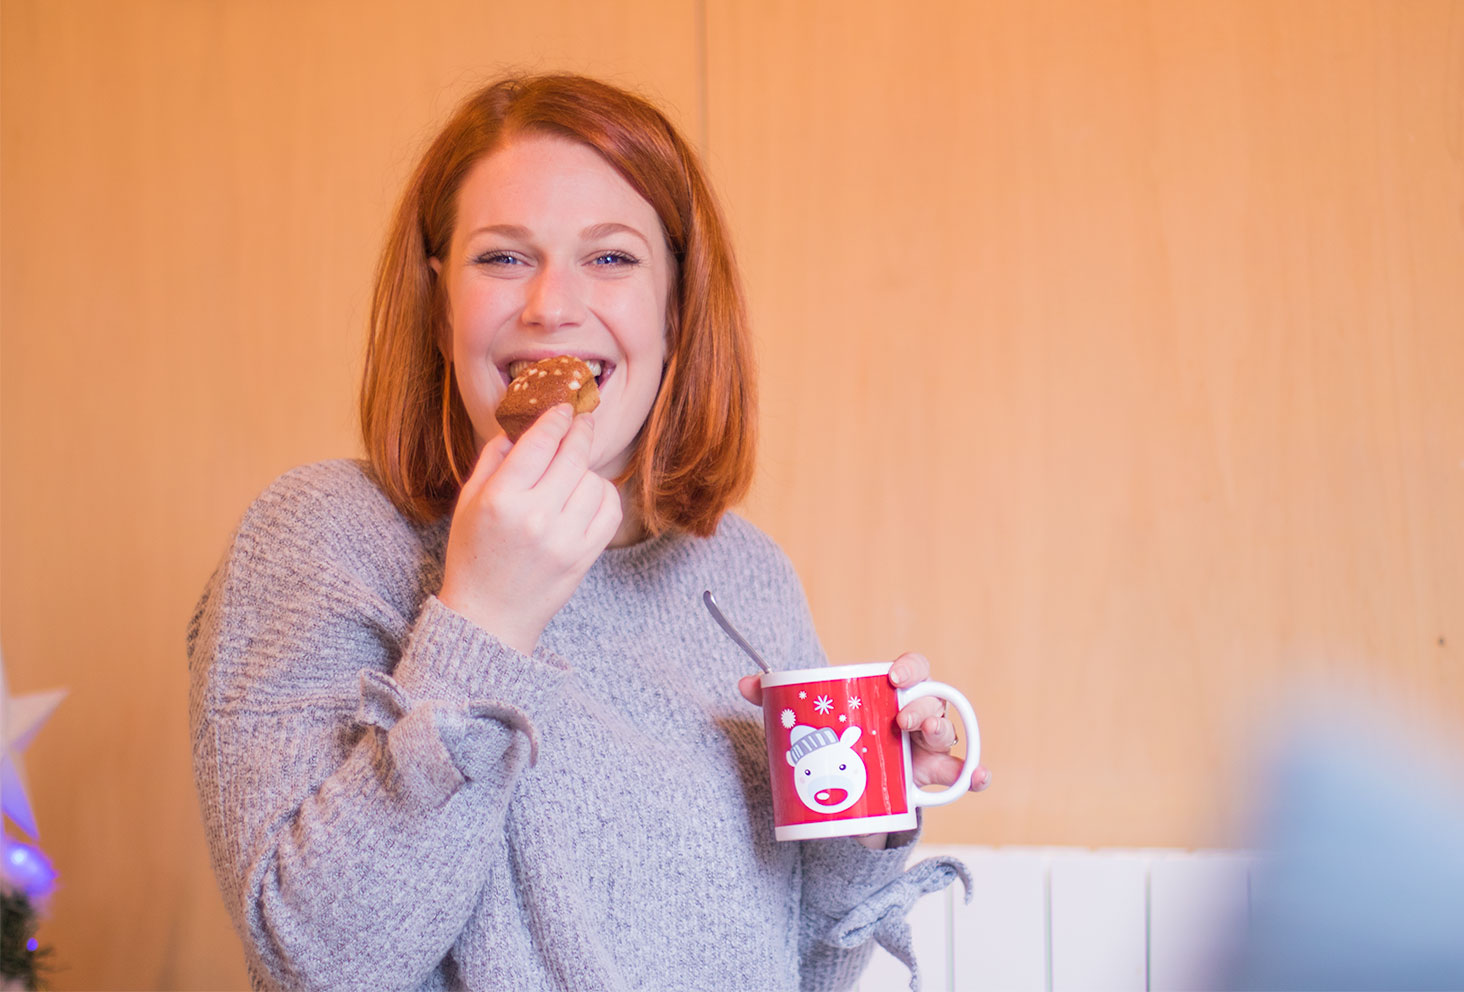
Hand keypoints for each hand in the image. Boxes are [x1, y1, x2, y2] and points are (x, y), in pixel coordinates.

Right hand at [437, 405, 621, 653]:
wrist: (489, 617)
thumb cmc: (473, 555)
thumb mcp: (468, 502)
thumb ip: (492, 459)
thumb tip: (521, 426)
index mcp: (500, 500)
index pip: (539, 443)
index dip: (556, 418)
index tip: (563, 407)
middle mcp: (535, 517)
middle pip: (573, 457)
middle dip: (580, 432)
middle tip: (582, 421)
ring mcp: (564, 539)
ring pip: (594, 481)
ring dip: (586, 471)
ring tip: (572, 474)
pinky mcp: (585, 557)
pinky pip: (610, 510)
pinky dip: (604, 496)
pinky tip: (588, 495)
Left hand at [738, 651, 989, 849]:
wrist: (852, 793)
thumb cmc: (841, 744)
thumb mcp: (812, 723)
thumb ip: (781, 703)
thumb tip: (746, 683)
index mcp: (893, 697)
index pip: (912, 671)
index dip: (910, 668)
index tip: (894, 676)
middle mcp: (917, 719)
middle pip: (934, 702)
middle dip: (923, 706)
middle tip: (901, 719)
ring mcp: (927, 751)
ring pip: (947, 736)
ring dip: (942, 734)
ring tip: (924, 740)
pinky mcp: (930, 783)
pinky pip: (961, 778)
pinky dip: (975, 776)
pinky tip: (978, 779)